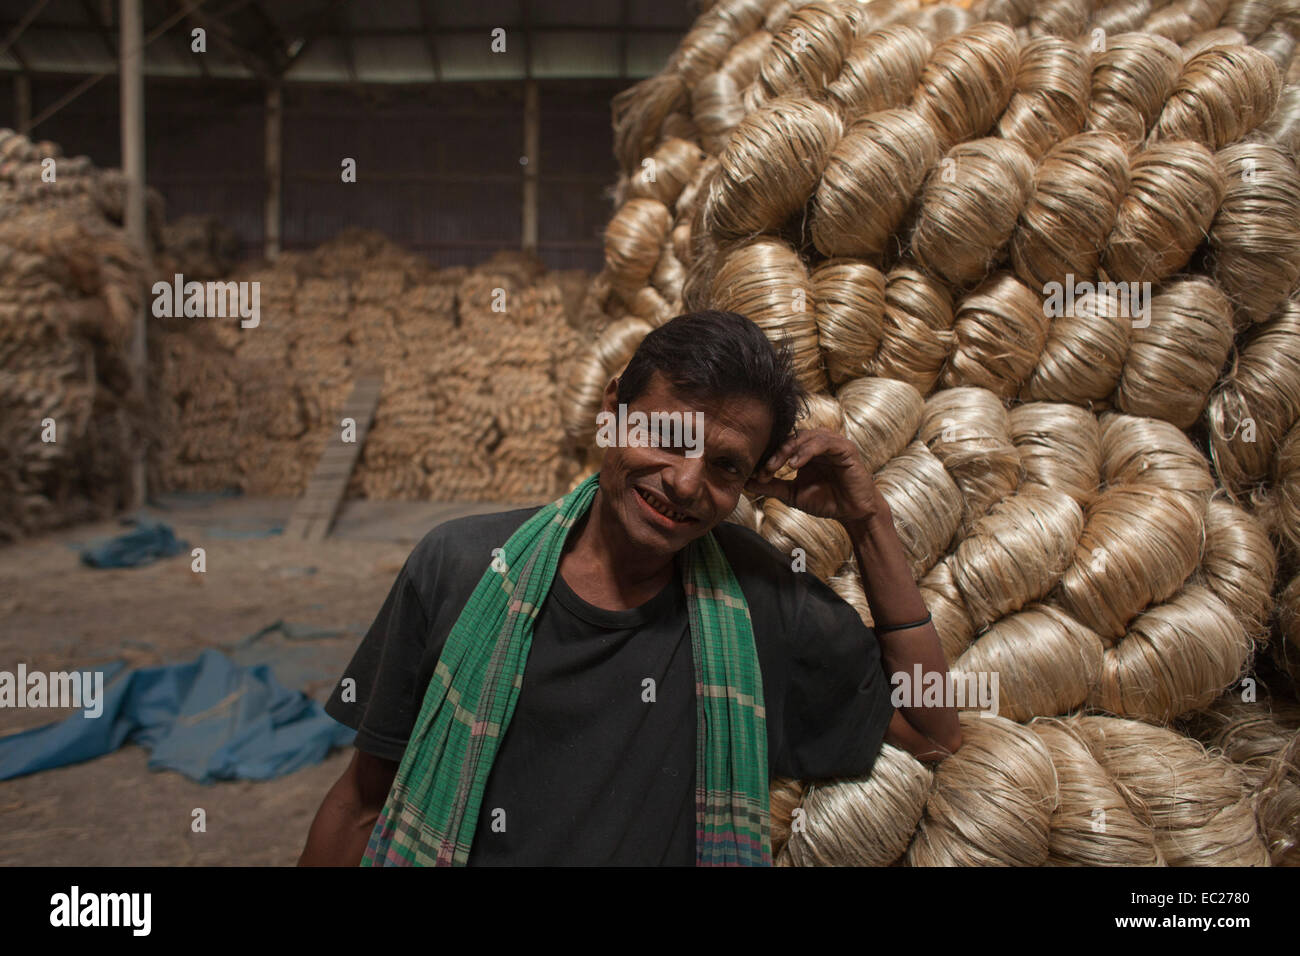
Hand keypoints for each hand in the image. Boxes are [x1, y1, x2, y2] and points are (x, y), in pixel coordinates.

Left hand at [744, 428, 884, 522]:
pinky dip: (807, 451)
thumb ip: (772, 486)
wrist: (852, 513)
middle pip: (791, 437)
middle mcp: (818, 443)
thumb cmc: (826, 501)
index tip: (755, 473)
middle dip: (775, 452)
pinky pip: (823, 443)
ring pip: (805, 437)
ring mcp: (832, 443)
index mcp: (805, 450)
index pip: (782, 444)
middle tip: (764, 469)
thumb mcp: (792, 493)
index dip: (767, 457)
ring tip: (777, 466)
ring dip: (788, 450)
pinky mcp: (845, 448)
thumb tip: (746, 483)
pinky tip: (795, 464)